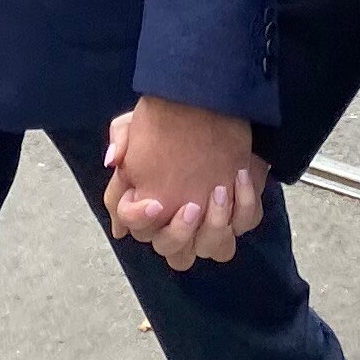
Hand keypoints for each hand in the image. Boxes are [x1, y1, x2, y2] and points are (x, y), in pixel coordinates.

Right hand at [104, 96, 266, 269]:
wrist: (214, 108)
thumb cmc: (173, 121)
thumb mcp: (141, 122)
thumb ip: (123, 137)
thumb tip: (113, 161)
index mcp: (152, 208)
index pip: (140, 231)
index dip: (141, 221)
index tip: (153, 203)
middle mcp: (181, 223)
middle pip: (173, 250)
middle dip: (180, 233)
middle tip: (191, 206)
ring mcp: (213, 221)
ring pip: (214, 248)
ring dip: (216, 226)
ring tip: (220, 192)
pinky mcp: (242, 210)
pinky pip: (246, 220)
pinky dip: (245, 203)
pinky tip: (240, 176)